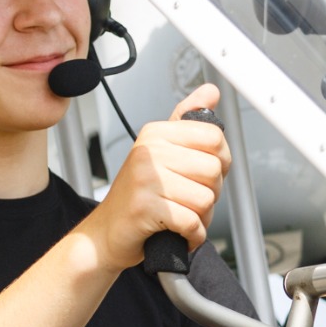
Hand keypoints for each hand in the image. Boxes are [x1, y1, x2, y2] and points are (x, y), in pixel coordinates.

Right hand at [81, 84, 231, 271]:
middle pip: (213, 169)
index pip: (214, 137)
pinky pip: (191, 222)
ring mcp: (145, 178)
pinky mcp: (145, 208)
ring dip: (200, 217)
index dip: (220, 162)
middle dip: (210, 193)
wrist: (105, 232)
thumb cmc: (137, 196)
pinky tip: (179, 232)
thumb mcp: (161, 152)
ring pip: (205, 199)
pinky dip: (192, 235)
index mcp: (156, 133)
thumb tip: (210, 91)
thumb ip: (188, 122)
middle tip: (187, 200)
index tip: (201, 174)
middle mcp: (149, 151)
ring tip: (180, 217)